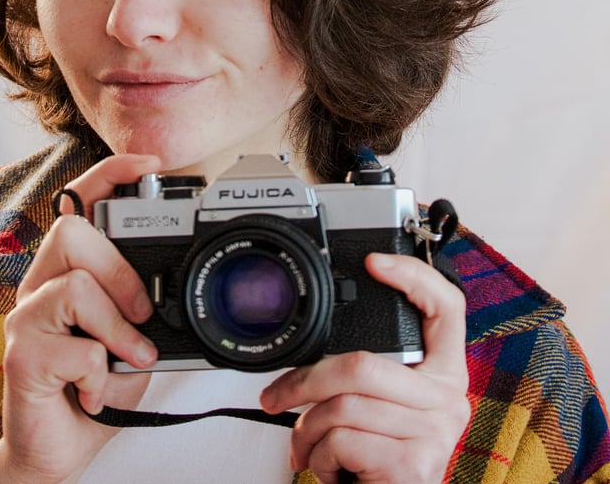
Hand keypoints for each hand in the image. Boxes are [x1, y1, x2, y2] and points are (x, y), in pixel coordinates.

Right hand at [0, 154, 161, 483]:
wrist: (60, 451)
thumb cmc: (96, 385)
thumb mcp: (130, 336)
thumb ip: (141, 306)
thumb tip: (173, 287)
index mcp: (66, 270)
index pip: (77, 203)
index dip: (109, 173)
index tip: (149, 164)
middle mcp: (40, 284)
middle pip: (73, 232)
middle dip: (122, 271)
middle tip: (143, 314)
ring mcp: (24, 318)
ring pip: (76, 285)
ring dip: (118, 328)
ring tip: (129, 358)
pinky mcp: (20, 356)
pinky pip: (77, 347)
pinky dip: (100, 374)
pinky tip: (94, 391)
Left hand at [260, 253, 469, 483]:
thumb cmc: (379, 459)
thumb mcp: (383, 407)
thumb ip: (371, 372)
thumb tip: (315, 350)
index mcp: (444, 372)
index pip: (447, 307)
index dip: (414, 276)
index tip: (374, 261)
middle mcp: (448, 398)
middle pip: (363, 364)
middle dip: (304, 382)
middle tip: (276, 396)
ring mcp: (435, 432)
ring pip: (343, 405)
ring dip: (307, 430)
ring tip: (308, 446)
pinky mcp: (413, 464)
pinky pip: (343, 440)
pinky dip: (319, 457)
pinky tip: (330, 468)